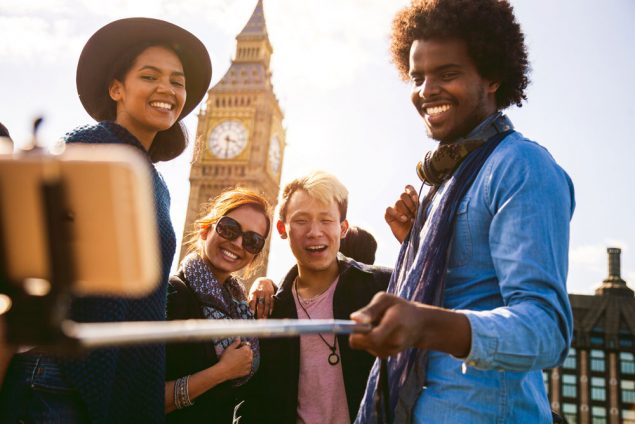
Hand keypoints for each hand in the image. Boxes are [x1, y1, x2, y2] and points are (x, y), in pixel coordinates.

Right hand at [218, 338, 252, 379]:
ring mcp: (249, 365)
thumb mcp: (229, 348)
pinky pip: (248, 367)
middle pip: (249, 352)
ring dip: (245, 359)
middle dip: (245, 351)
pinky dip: (245, 366)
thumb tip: (239, 338)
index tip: (237, 347)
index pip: (247, 345)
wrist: (223, 371)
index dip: (242, 345)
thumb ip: (236, 343)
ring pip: (249, 359)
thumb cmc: (226, 359)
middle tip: (237, 354)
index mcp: (246, 350)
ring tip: (237, 360)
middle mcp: (250, 357)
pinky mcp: (247, 371)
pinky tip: (238, 366)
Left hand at [248, 277, 275, 317]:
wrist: (264, 280)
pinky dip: (271, 308)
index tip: (251, 315)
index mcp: (254, 292)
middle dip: (260, 313)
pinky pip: (272, 302)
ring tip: (264, 318)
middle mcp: (260, 292)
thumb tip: (246, 309)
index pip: (252, 301)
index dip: (252, 308)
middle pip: (260, 304)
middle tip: (259, 320)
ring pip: (266, 304)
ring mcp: (267, 293)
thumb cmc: (256, 288)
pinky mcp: (272, 294)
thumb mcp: (251, 292)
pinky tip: (270, 313)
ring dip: (265, 312)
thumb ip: (250, 299)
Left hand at [349, 292, 470, 358]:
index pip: (372, 337)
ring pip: (364, 346)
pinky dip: (368, 341)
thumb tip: (353, 319)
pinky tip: (380, 333)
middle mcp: (393, 341)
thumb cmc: (400, 307)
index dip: (358, 333)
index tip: (352, 325)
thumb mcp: (386, 299)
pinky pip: (368, 348)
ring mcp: (390, 351)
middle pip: (364, 343)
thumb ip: (370, 309)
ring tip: (378, 325)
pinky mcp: (386, 355)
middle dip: (359, 333)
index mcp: (394, 324)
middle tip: (369, 320)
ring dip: (364, 336)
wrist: (420, 325)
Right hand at [385, 185, 418, 242]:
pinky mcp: (389, 216)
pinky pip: (389, 209)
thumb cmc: (421, 228)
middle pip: (402, 195)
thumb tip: (421, 197)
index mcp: (411, 201)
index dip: (411, 192)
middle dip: (410, 204)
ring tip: (410, 218)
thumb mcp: (423, 214)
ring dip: (405, 210)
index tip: (416, 200)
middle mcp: (403, 204)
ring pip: (397, 202)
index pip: (408, 188)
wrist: (415, 241)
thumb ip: (420, 205)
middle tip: (414, 213)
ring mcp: (395, 210)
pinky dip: (396, 213)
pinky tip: (404, 219)